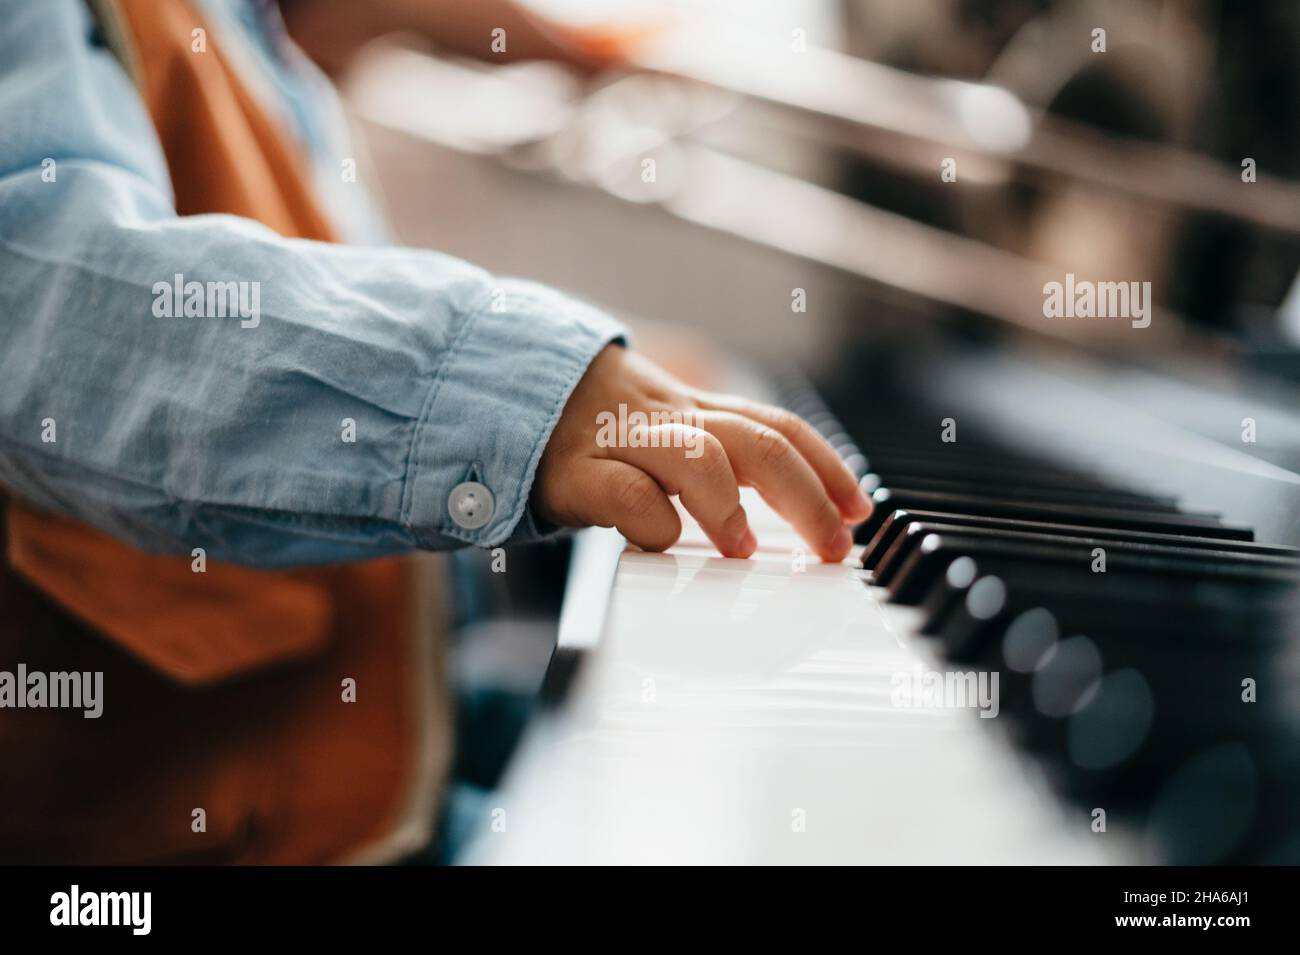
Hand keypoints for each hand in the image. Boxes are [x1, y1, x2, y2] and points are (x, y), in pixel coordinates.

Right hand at [533, 345, 872, 561]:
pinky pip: (626, 492)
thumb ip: (711, 462)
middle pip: (757, 440)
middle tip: (831, 547)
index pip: (778, 425)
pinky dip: (654, 521)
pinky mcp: (575, 473)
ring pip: (697, 454)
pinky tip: (661, 543)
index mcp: (694, 412)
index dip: (828, 466)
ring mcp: (622, 443)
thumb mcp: (658, 434)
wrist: (500, 391)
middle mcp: (668, 420)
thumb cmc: (589, 432)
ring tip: (744, 550)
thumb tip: (785, 513)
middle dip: (808, 494)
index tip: (860, 512)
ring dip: (731, 505)